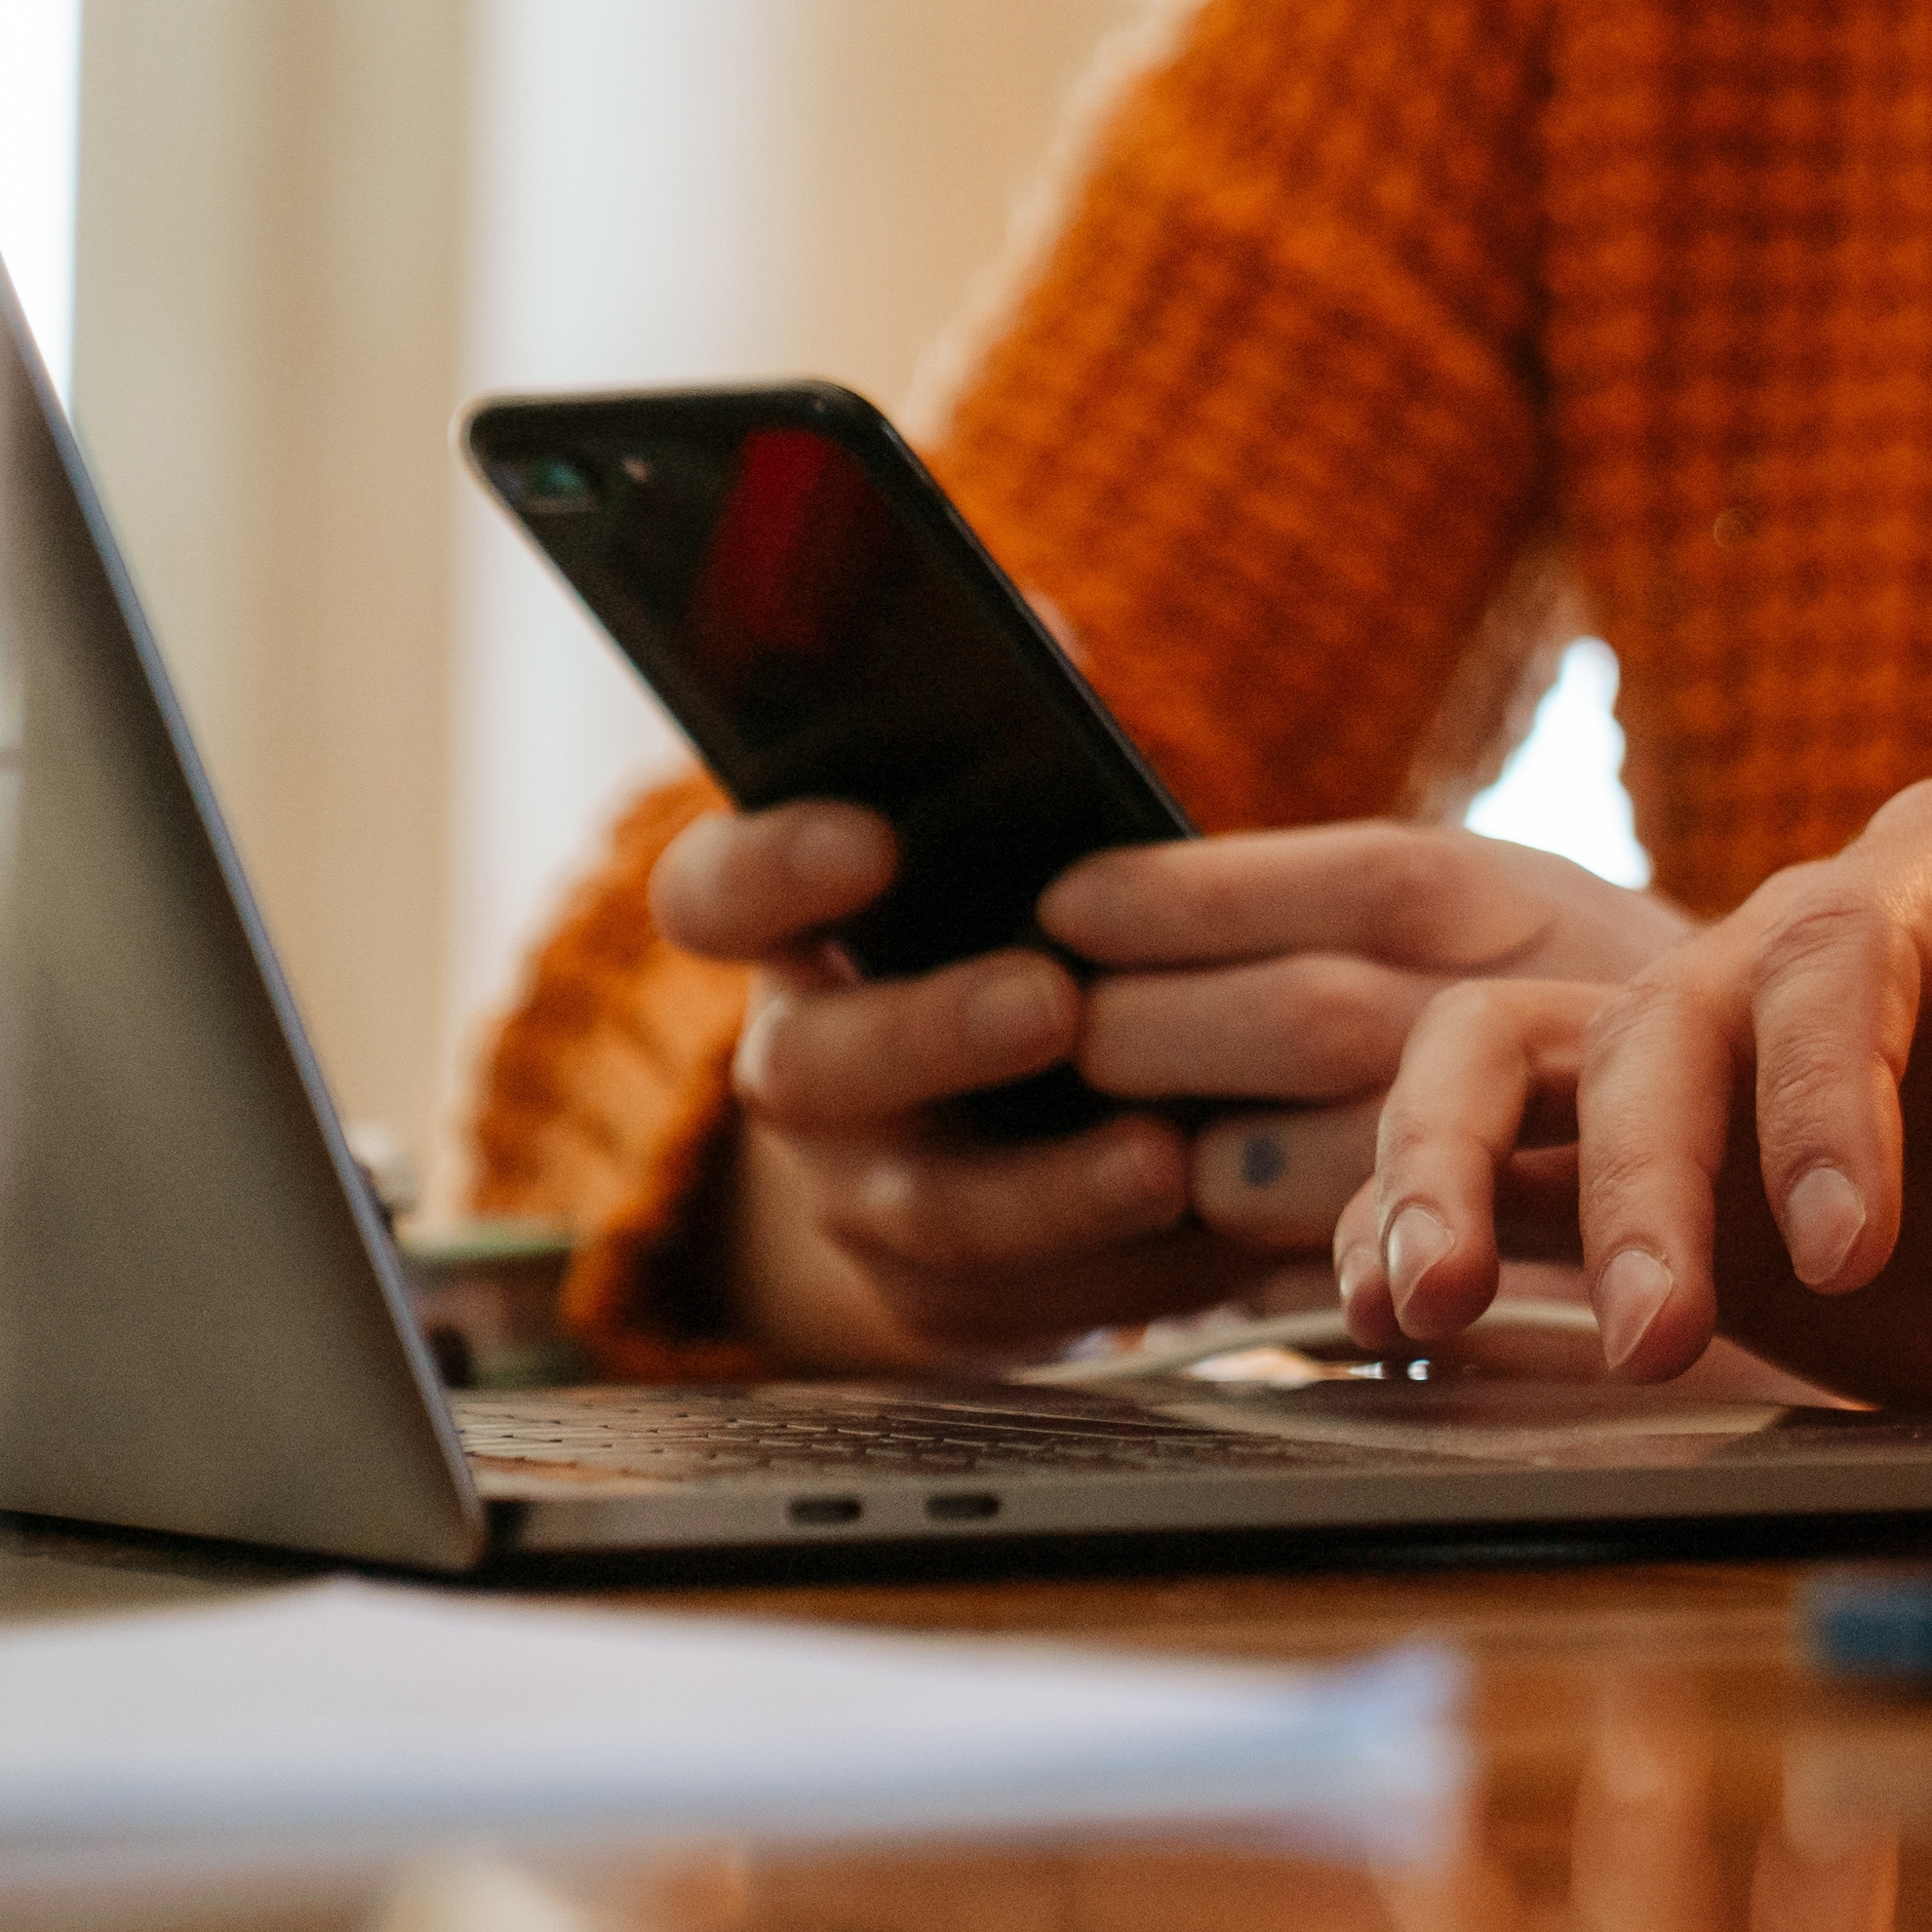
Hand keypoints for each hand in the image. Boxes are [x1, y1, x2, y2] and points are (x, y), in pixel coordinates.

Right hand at [666, 804, 1692, 1370]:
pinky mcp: (949, 1302)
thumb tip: (1043, 626)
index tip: (865, 835)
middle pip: (812, 1066)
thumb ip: (1021, 730)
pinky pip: (1018, 1305)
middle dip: (929, 1033)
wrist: (1027, 1122)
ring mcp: (864, 1195)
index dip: (771, 868)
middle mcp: (806, 1067)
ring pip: (920, 1210)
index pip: (717, 893)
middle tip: (1047, 1002)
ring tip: (1158, 1151)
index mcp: (797, 934)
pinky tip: (1215, 1233)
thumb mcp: (1022, 826)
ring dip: (1042, 1187)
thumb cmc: (1028, 925)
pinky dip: (1118, 1274)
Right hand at [1332, 781, 1931, 1458]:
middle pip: (1681, 1014)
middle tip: (1665, 1343)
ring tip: (1427, 1306)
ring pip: (1541, 1063)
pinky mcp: (1689, 1197)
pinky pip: (1526, 1177)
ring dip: (1465, 1168)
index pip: (1855, 945)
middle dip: (1652, 1172)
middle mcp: (1842, 949)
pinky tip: (1399, 1318)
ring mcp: (1743, 1074)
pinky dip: (1444, 1223)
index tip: (1851, 1248)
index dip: (1826, 1086)